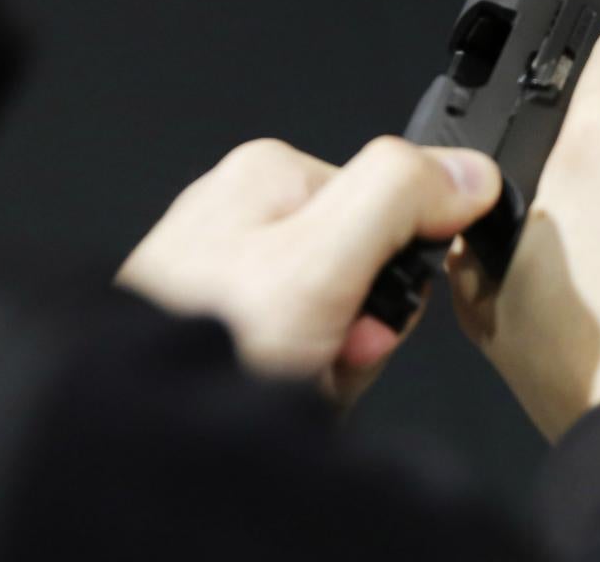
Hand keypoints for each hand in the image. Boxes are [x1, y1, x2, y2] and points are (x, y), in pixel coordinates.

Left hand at [118, 136, 500, 404]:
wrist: (130, 427)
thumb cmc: (205, 340)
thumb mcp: (319, 261)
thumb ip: (396, 201)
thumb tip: (469, 171)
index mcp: (272, 172)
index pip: (393, 207)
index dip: (397, 277)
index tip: (369, 315)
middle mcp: (245, 211)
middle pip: (364, 268)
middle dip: (358, 331)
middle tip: (322, 359)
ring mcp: (226, 271)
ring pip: (332, 319)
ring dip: (329, 366)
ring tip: (289, 383)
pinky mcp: (215, 323)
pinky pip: (292, 352)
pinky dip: (295, 383)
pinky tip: (269, 395)